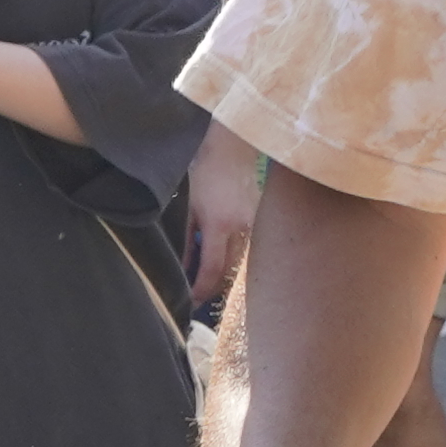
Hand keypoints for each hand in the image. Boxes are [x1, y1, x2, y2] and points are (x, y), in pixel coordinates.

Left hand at [188, 143, 261, 310]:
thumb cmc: (203, 171)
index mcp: (220, 224)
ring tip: (209, 279)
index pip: (213, 270)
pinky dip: (236, 256)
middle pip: (232, 272)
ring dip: (227, 273)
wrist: (230, 146)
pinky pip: (249, 246)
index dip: (201, 289)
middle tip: (198, 296)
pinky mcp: (262, 218)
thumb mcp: (187, 208)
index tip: (190, 300)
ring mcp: (256, 223)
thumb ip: (186, 241)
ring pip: (243, 260)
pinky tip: (225, 257)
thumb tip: (183, 269)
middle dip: (215, 287)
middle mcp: (243, 228)